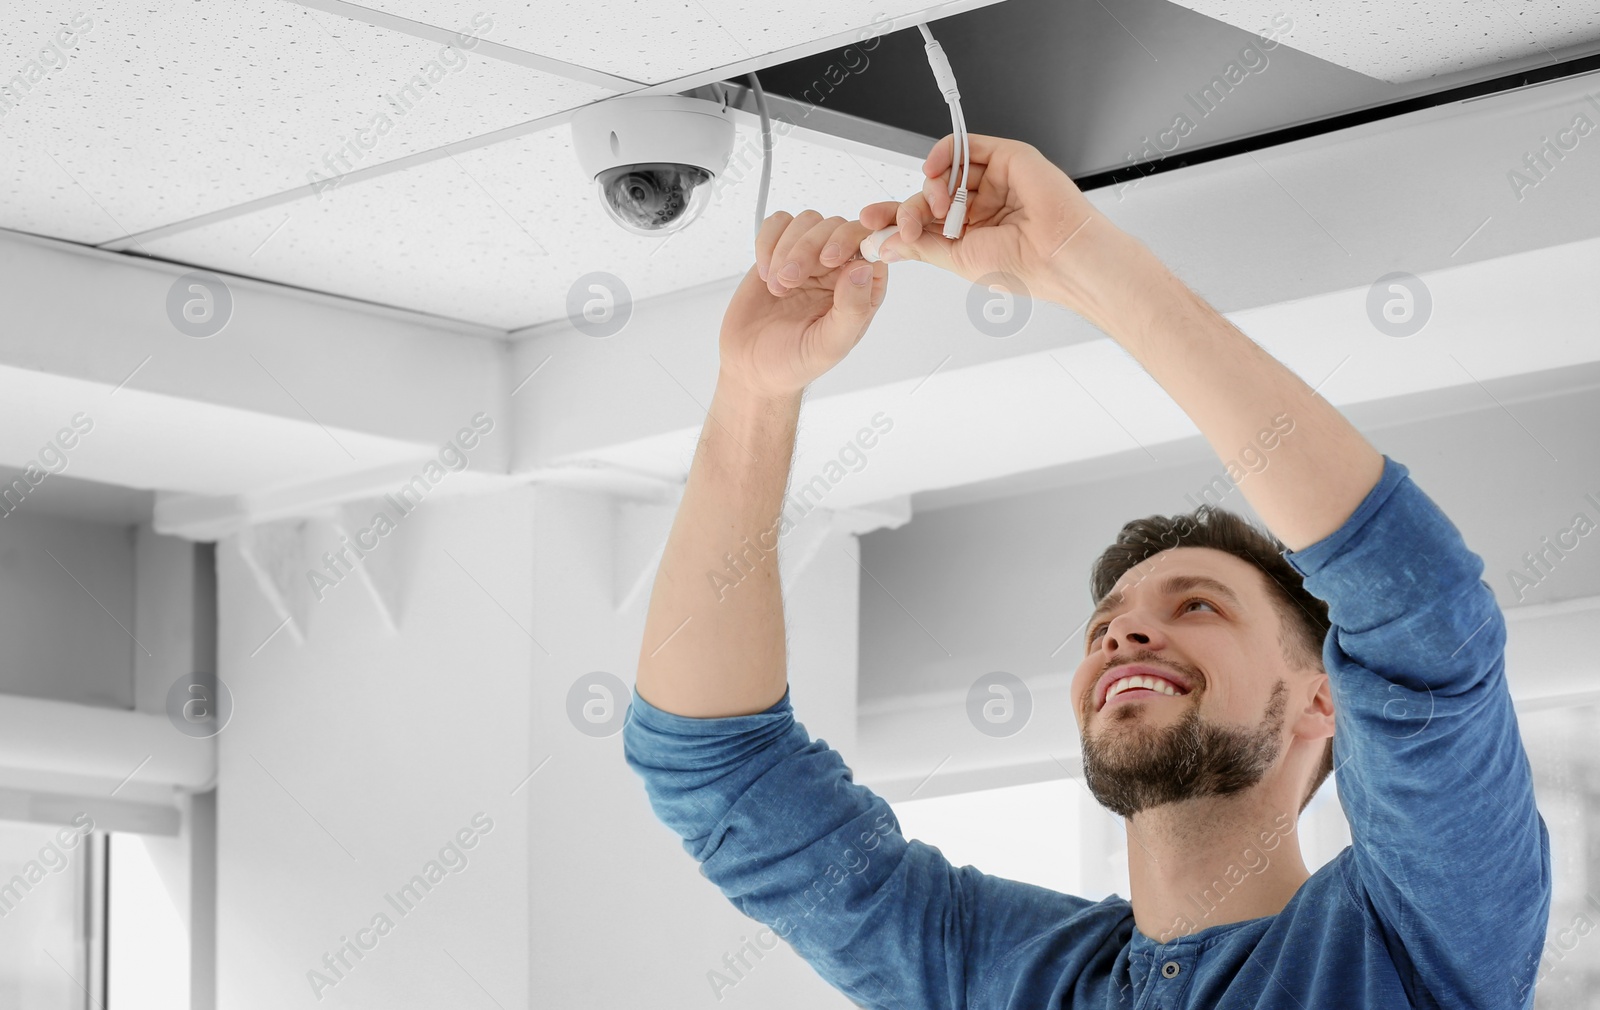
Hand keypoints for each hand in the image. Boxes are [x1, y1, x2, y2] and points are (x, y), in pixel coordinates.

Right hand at [719, 211, 888, 398]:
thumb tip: (862, 268)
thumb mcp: (830, 345)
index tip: (828, 259)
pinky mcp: (778, 251)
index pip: (870, 245)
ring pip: (807, 222)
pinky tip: (765, 273)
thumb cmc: (795, 361)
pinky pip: (778, 224)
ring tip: (777, 286)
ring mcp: (809, 257)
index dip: (852, 241)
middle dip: (810, 248)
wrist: (752, 366)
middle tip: (790, 280)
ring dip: (787, 249)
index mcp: (861, 288)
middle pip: (836, 227)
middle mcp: (839, 268)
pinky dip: (768, 242)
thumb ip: (852, 310)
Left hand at [859, 133, 1124, 312]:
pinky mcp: (1007, 159)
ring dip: (929, 188)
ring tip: (935, 208)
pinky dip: (943, 154)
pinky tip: (932, 170)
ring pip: (945, 173)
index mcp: (969, 235)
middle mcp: (980, 209)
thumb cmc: (1023, 267)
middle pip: (929, 196)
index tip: (868, 225)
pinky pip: (965, 147)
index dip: (894, 220)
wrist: (1061, 255)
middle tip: (898, 222)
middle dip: (905, 207)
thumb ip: (919, 244)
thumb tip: (883, 243)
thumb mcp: (957, 259)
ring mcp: (993, 183)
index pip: (923, 222)